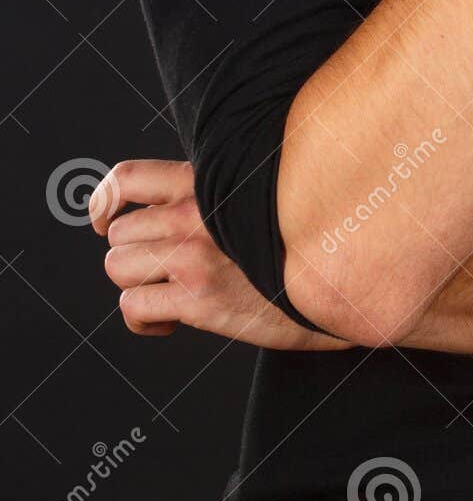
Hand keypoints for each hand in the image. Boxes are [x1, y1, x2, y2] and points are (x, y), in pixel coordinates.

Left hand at [88, 159, 347, 350]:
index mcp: (207, 182)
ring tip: (165, 296)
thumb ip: (216, 192)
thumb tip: (176, 203)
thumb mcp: (257, 193)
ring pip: (118, 268)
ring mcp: (193, 256)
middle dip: (133, 255)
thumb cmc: (301, 238)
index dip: (104, 201)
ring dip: (136, 285)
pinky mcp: (199, 299)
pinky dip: (143, 320)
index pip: (127, 178)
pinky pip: (133, 308)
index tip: (105, 220)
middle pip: (120, 233)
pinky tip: (168, 321)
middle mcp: (193, 214)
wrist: (339, 273)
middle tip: (160, 270)